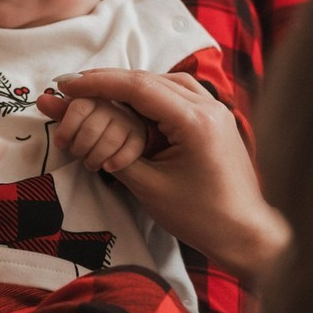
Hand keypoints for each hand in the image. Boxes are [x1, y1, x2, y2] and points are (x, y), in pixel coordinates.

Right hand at [38, 70, 289, 277]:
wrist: (246, 233)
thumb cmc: (200, 217)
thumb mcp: (149, 188)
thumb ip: (113, 151)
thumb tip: (77, 129)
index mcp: (195, 121)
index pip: (138, 87)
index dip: (97, 83)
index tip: (66, 85)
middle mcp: (209, 106)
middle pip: (149, 79)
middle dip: (106, 82)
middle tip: (70, 87)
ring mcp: (215, 110)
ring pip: (162, 82)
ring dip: (127, 86)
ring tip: (93, 91)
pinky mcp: (214, 118)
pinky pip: (176, 95)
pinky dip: (148, 96)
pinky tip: (127, 102)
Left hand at [47, 93, 145, 173]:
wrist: (121, 133)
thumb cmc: (93, 125)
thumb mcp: (75, 117)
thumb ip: (59, 110)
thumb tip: (41, 100)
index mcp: (94, 97)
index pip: (79, 107)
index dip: (66, 128)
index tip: (60, 143)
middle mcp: (113, 106)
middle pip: (91, 128)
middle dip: (80, 147)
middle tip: (77, 154)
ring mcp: (129, 121)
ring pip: (109, 140)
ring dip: (95, 157)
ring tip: (90, 163)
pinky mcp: (140, 137)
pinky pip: (130, 150)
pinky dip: (117, 161)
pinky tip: (107, 167)